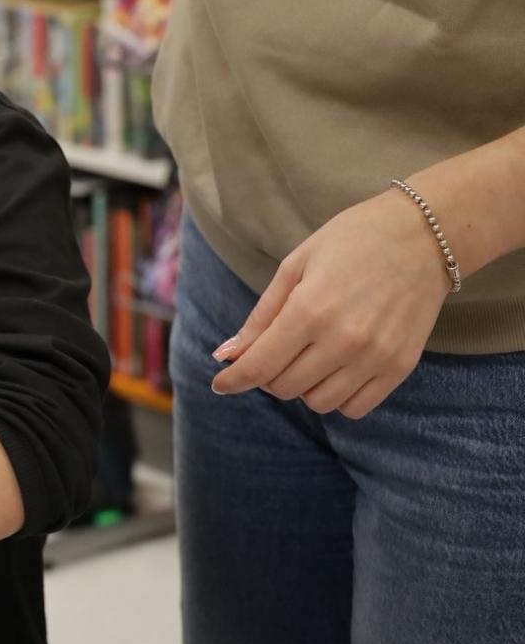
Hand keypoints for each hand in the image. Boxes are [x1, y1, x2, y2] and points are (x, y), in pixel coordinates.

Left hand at [210, 190, 450, 417]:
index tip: (220, 383)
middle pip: (284, 388)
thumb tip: (225, 356)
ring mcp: (376, 356)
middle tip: (275, 350)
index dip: (233, 380)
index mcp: (310, 310)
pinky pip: (355, 408)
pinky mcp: (400, 366)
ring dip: (303, 387)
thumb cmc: (352, 242)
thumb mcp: (295, 266)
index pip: (259, 366)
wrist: (424, 235)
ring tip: (309, 356)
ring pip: (318, 403)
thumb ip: (260, 317)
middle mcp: (344, 340)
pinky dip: (337, 397)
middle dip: (268, 375)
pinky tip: (335, 370)